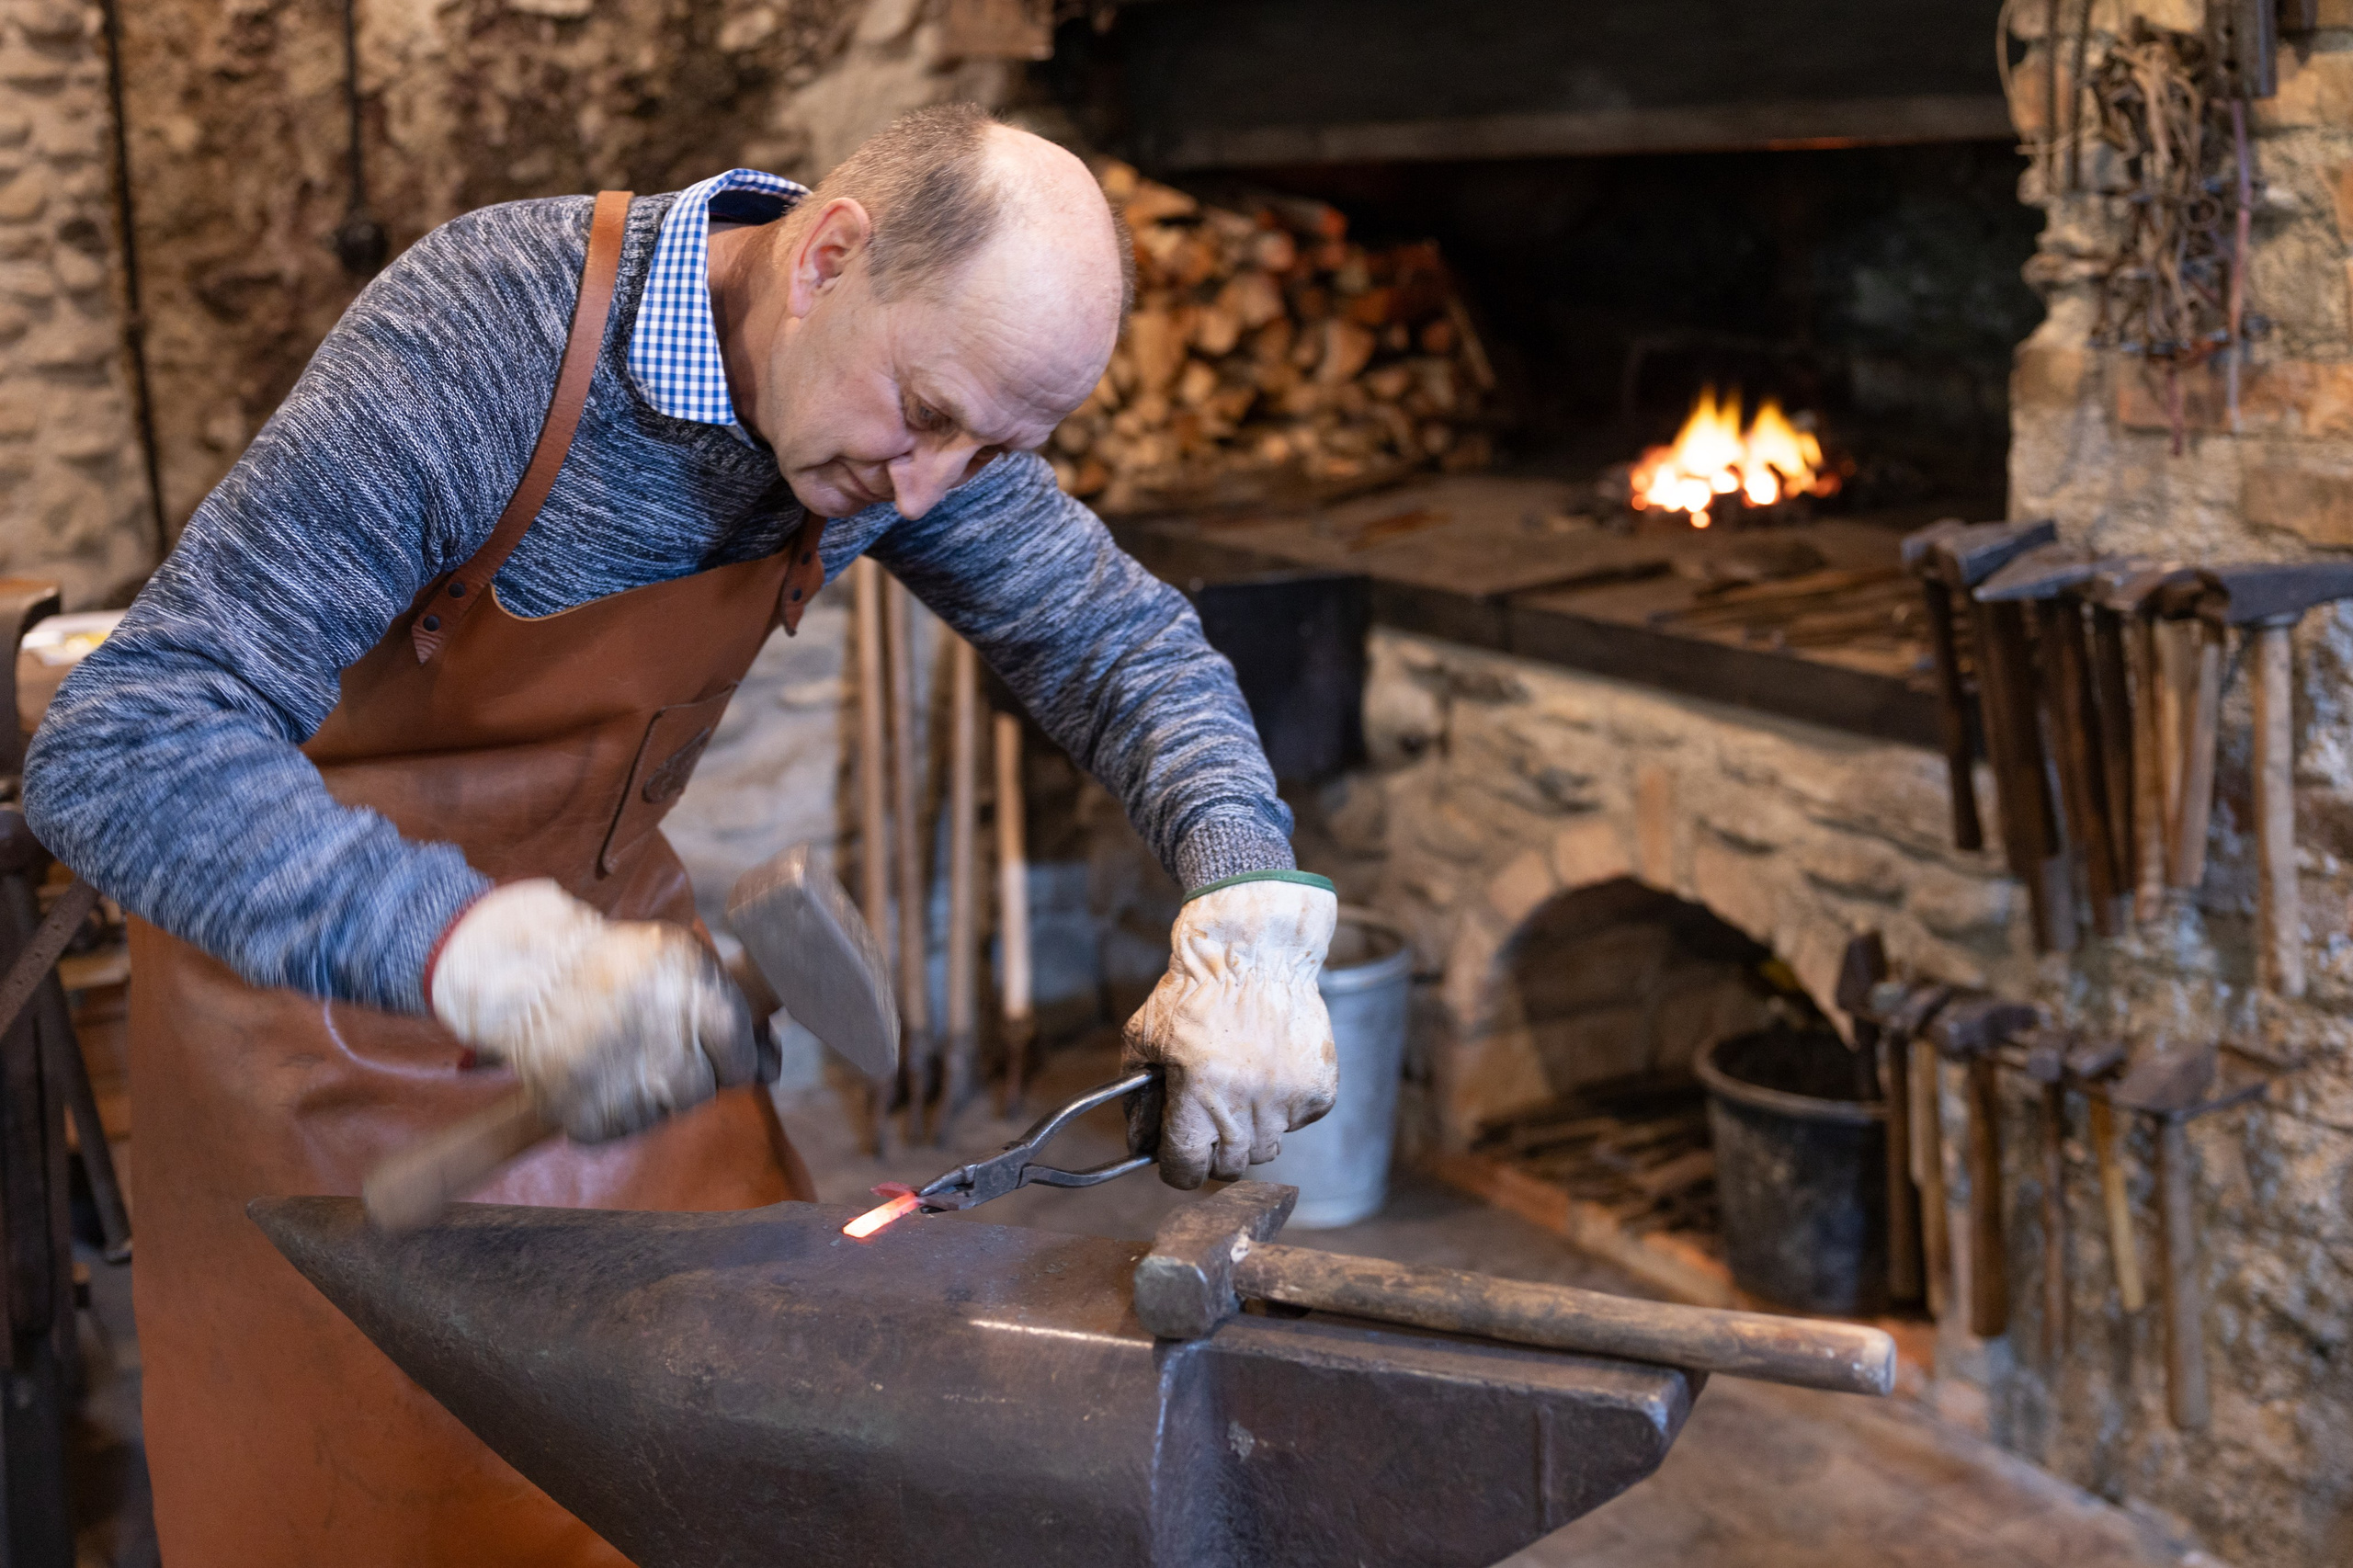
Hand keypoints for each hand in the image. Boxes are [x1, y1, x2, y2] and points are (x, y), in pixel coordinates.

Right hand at [428, 880, 759, 1142]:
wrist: (531, 976)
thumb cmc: (619, 963)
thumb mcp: (686, 959)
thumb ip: (735, 1005)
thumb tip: (769, 1066)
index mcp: (705, 1009)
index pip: (744, 1061)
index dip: (729, 1052)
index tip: (707, 1039)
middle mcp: (673, 1058)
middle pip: (707, 1089)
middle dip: (694, 1068)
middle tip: (657, 1038)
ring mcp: (632, 1096)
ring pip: (669, 1108)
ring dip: (655, 1085)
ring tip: (622, 1046)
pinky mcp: (595, 1123)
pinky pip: (627, 1125)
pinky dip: (617, 1103)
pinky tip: (600, 1067)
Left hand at [1120, 877, 1338, 1188]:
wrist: (1253, 952)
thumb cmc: (1192, 991)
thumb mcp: (1144, 1037)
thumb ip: (1136, 1098)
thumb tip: (1139, 1145)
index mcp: (1198, 1096)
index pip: (1186, 1170)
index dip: (1176, 1167)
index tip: (1176, 1155)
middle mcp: (1245, 1105)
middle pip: (1227, 1167)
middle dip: (1211, 1151)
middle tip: (1207, 1122)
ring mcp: (1286, 1101)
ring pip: (1265, 1149)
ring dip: (1247, 1133)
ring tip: (1238, 1093)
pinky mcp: (1319, 1091)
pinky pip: (1297, 1123)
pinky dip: (1282, 1110)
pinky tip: (1268, 1074)